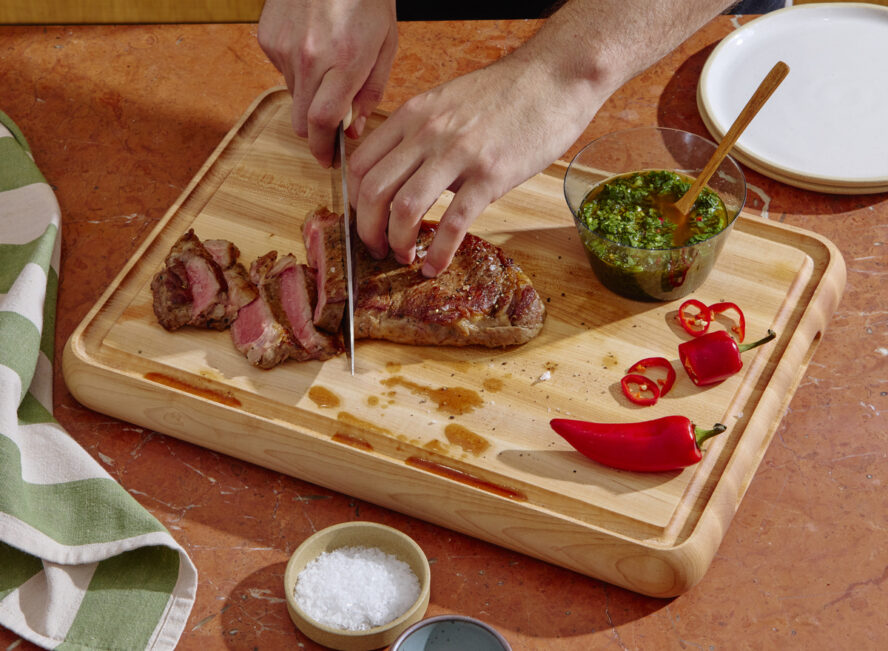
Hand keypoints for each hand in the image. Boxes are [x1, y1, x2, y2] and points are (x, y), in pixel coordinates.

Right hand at [257, 0, 397, 166]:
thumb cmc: (367, 0)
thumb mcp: (385, 47)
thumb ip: (370, 93)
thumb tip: (352, 129)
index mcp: (344, 61)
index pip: (322, 122)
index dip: (323, 149)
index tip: (328, 160)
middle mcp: (310, 57)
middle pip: (301, 120)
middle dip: (315, 133)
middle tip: (329, 132)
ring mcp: (284, 47)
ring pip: (292, 96)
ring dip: (308, 97)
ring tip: (329, 70)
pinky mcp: (268, 37)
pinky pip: (282, 71)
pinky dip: (297, 71)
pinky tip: (313, 48)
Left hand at [348, 53, 605, 275]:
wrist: (555, 76)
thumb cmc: (506, 92)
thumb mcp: (448, 102)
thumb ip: (422, 134)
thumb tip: (407, 173)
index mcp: (412, 114)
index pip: (361, 164)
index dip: (354, 201)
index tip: (366, 219)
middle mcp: (427, 133)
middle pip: (373, 190)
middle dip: (367, 230)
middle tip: (376, 248)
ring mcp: (458, 154)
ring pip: (403, 208)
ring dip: (397, 243)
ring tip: (405, 257)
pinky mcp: (491, 175)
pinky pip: (453, 222)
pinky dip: (438, 252)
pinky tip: (436, 266)